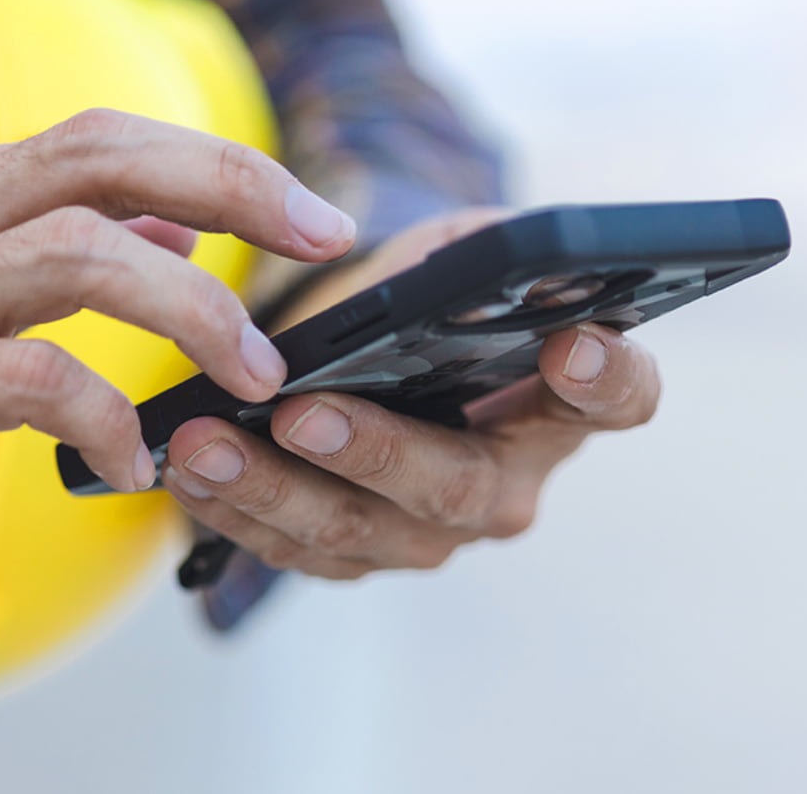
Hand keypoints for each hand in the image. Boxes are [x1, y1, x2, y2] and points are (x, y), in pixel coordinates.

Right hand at [0, 109, 354, 546]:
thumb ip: (75, 238)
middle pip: (105, 159)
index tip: (315, 216)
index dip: (228, 167)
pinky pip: (24, 378)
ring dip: (190, 311)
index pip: (115, 140)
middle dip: (235, 189)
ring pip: (78, 254)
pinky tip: (134, 457)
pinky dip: (100, 414)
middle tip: (322, 241)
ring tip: (252, 375)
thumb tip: (179, 218)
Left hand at [161, 209, 660, 578]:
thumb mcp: (449, 260)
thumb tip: (483, 253)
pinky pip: (300, 551)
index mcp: (551, 405)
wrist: (371, 368)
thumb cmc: (418, 307)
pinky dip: (239, 513)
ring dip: (276, 491)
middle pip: (458, 489)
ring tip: (205, 445)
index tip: (573, 343)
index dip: (607, 378)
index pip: (616, 398)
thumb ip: (472, 254)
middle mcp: (504, 483)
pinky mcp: (359, 553)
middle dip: (376, 452)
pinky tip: (190, 474)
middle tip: (307, 412)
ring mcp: (428, 531)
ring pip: (360, 533)